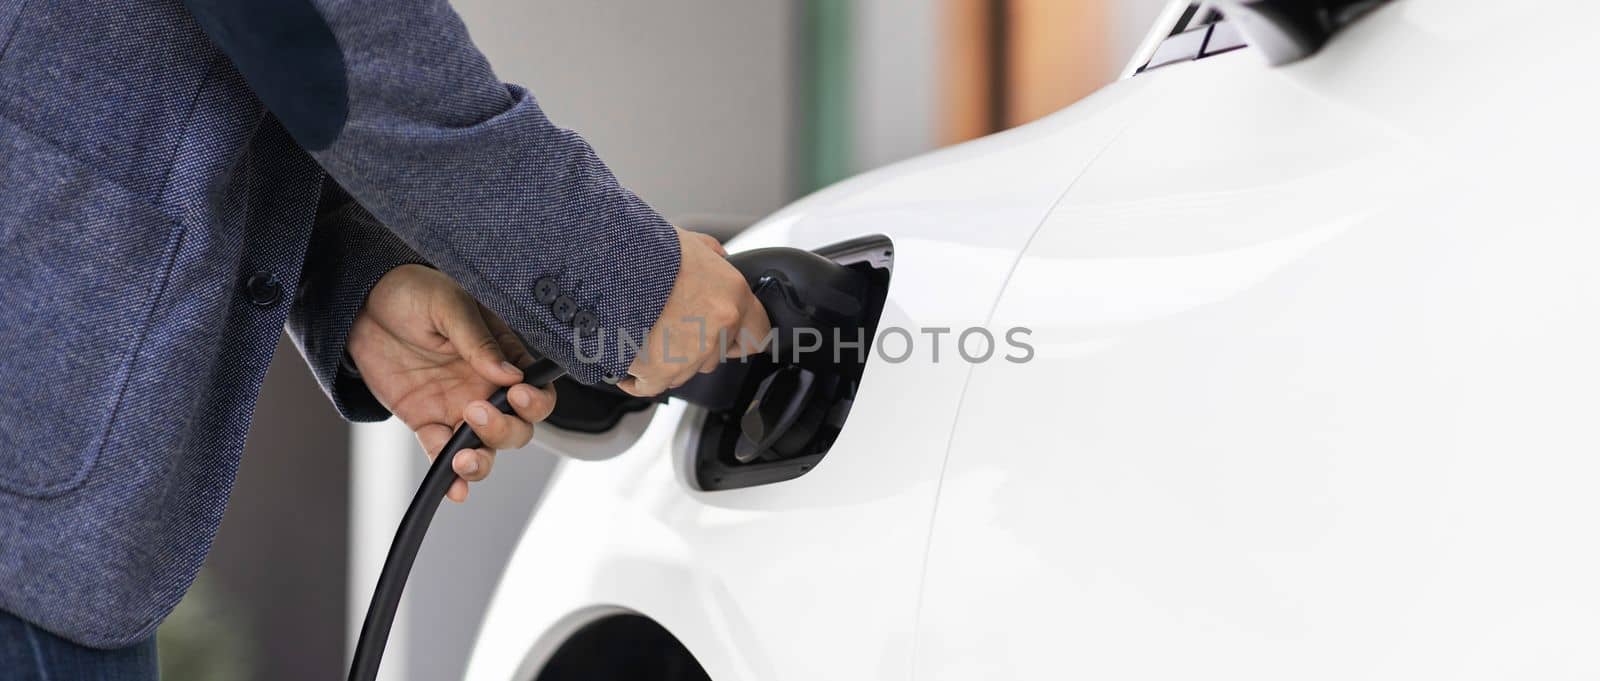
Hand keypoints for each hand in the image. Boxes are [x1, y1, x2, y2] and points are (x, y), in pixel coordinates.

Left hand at [348, 264, 555, 501]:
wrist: (360, 304)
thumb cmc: (413, 292)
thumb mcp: (449, 305)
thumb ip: (479, 341)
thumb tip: (510, 374)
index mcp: (503, 355)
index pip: (536, 389)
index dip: (535, 401)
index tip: (517, 395)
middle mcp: (486, 387)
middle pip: (517, 427)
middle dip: (504, 431)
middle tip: (476, 413)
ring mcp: (457, 407)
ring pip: (485, 448)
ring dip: (482, 461)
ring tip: (464, 459)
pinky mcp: (426, 421)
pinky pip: (442, 454)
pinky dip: (449, 475)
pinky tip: (453, 488)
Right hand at [619, 228, 770, 396]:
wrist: (605, 265)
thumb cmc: (643, 250)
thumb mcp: (688, 241)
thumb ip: (712, 256)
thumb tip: (718, 259)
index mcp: (732, 294)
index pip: (759, 333)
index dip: (741, 333)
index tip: (730, 334)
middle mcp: (718, 327)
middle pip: (717, 355)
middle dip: (698, 344)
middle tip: (673, 323)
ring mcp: (691, 354)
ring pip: (686, 371)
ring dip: (668, 358)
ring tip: (644, 332)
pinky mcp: (659, 373)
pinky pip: (651, 386)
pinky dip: (638, 377)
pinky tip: (629, 362)